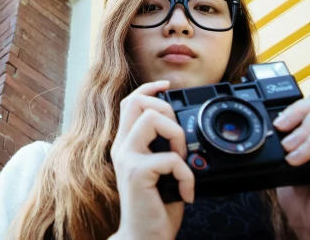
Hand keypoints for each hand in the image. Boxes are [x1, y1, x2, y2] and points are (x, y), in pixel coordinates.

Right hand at [110, 80, 193, 239]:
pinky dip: (187, 175)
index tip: (166, 86)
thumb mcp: (158, 171)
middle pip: (137, 103)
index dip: (148, 88)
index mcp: (126, 144)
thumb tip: (181, 131)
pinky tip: (187, 192)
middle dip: (165, 110)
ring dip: (176, 136)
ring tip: (182, 160)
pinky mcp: (137, 173)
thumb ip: (161, 149)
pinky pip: (171, 159)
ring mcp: (128, 159)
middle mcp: (122, 148)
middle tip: (177, 138)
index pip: (130, 103)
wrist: (145, 237)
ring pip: (152, 120)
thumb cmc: (155, 207)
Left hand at [273, 87, 309, 239]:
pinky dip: (307, 144)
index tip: (281, 119)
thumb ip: (285, 138)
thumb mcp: (286, 159)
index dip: (302, 97)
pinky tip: (295, 161)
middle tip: (279, 129)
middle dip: (294, 109)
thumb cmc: (303, 198)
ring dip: (299, 127)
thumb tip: (267, 122)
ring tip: (287, 149)